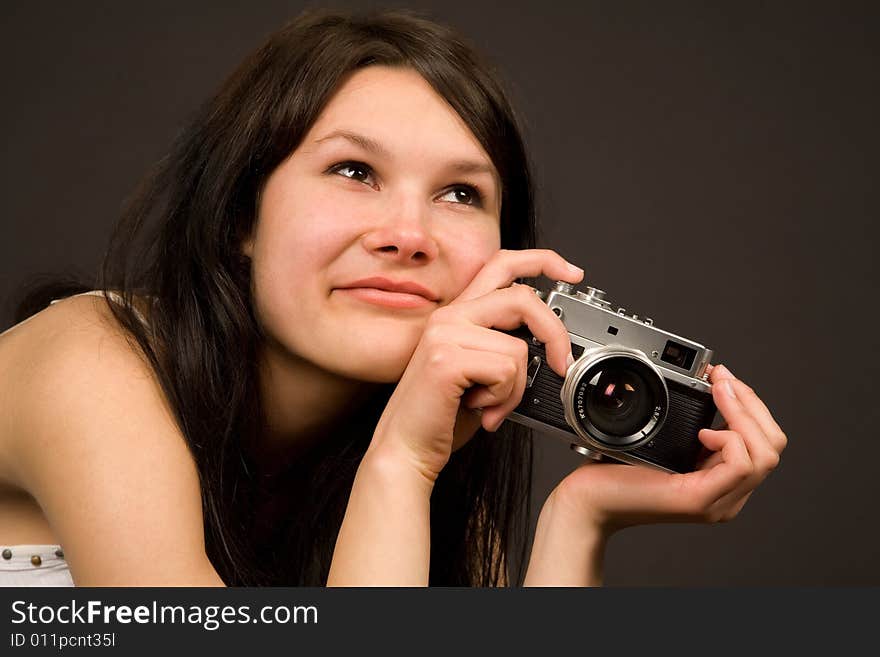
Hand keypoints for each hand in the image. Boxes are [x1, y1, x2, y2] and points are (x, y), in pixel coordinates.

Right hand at [368, 249, 583, 482]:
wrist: (405, 449)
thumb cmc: (442, 417)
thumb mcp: (479, 373)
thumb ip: (504, 348)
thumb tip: (548, 346)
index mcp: (458, 313)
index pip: (502, 264)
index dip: (543, 260)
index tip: (572, 272)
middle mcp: (450, 316)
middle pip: (522, 298)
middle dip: (553, 334)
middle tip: (561, 365)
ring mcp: (445, 334)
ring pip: (518, 349)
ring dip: (515, 388)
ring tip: (491, 405)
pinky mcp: (447, 359)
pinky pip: (506, 371)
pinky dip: (504, 399)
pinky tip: (480, 409)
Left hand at [547, 363, 787, 534]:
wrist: (588, 499)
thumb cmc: (616, 469)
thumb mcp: (662, 440)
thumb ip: (692, 423)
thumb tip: (712, 383)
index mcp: (721, 481)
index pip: (765, 441)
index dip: (750, 403)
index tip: (723, 377)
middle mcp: (728, 495)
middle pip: (773, 445)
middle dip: (752, 403)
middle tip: (723, 379)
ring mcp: (717, 501)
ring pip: (765, 454)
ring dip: (744, 415)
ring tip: (718, 396)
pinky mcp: (700, 500)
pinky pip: (741, 465)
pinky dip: (730, 439)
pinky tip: (705, 431)